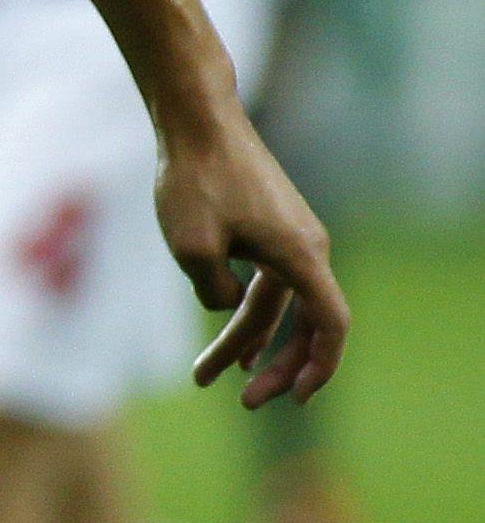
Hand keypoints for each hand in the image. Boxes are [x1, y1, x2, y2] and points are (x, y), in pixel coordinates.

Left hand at [157, 103, 348, 406]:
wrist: (196, 119)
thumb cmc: (193, 179)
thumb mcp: (192, 248)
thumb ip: (215, 291)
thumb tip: (227, 306)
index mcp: (300, 256)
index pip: (329, 324)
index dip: (319, 365)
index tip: (297, 397)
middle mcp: (305, 248)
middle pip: (303, 323)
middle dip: (276, 366)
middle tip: (245, 403)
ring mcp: (288, 236)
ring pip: (275, 304)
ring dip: (249, 341)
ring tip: (215, 376)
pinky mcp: (267, 226)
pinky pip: (266, 282)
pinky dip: (248, 312)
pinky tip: (228, 337)